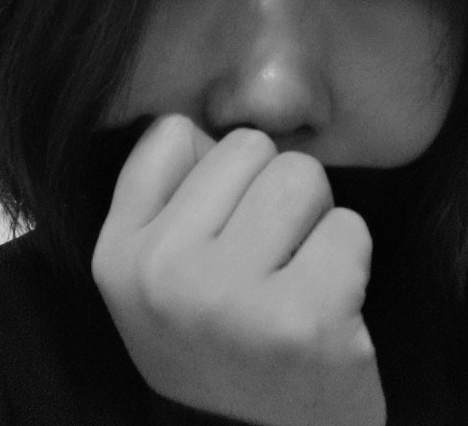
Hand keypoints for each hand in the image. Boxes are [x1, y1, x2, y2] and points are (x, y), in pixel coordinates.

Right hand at [92, 114, 385, 425]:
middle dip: (268, 189)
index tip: (218, 222)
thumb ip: (165, 191)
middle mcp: (162, 274)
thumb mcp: (158, 274)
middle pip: (248, 146)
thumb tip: (204, 127)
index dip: (210, 170)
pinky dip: (348, 257)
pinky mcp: (304, 321)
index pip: (173, 133)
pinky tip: (328, 305)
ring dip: (311, 219)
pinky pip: (348, 227)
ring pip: (302, 174)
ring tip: (293, 275)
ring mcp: (230, 299)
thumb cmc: (218, 339)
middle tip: (264, 257)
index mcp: (119, 255)